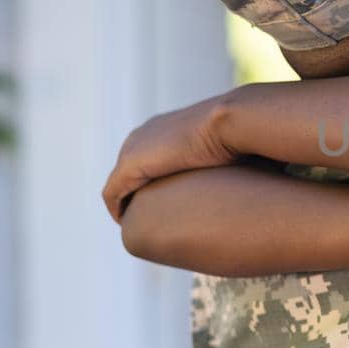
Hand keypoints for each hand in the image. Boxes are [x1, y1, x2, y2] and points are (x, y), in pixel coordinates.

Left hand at [101, 96, 237, 222]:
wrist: (228, 122)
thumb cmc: (236, 136)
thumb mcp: (224, 149)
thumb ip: (218, 160)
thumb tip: (234, 173)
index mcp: (161, 129)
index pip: (146, 159)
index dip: (150, 182)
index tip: (161, 204)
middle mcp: (141, 136)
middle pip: (127, 172)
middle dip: (132, 195)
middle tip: (144, 220)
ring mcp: (132, 150)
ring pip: (117, 185)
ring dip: (124, 204)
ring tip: (134, 225)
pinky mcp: (129, 167)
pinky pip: (112, 194)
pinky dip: (117, 209)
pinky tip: (126, 224)